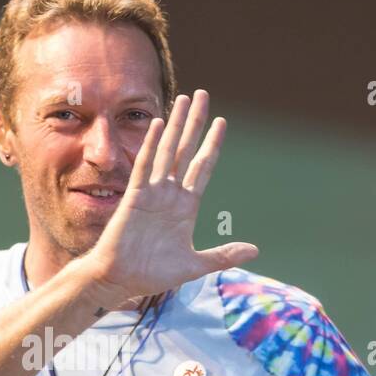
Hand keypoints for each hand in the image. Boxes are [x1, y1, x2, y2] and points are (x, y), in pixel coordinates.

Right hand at [80, 89, 258, 308]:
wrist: (121, 280)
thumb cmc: (153, 274)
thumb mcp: (195, 265)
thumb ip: (223, 255)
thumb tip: (254, 250)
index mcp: (186, 206)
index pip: (203, 167)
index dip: (213, 145)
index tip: (221, 122)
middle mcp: (170, 194)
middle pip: (187, 150)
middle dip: (195, 123)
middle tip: (203, 95)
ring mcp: (152, 193)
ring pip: (167, 151)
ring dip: (176, 125)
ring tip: (184, 99)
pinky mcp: (135, 197)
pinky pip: (144, 166)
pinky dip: (152, 146)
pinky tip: (159, 125)